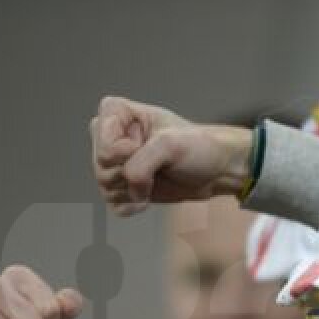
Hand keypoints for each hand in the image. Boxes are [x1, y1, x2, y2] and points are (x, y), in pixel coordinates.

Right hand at [90, 96, 253, 215]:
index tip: (148, 142)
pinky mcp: (126, 187)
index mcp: (117, 113)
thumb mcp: (169, 145)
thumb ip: (140, 164)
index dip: (124, 149)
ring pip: (105, 186)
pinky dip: (132, 205)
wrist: (218, 170)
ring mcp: (117, 164)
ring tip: (157, 177)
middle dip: (131, 171)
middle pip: (100, 165)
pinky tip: (149, 197)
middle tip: (158, 163)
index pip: (101, 138)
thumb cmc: (199, 147)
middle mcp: (112, 137)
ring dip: (134, 189)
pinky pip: (114, 204)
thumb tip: (129, 188)